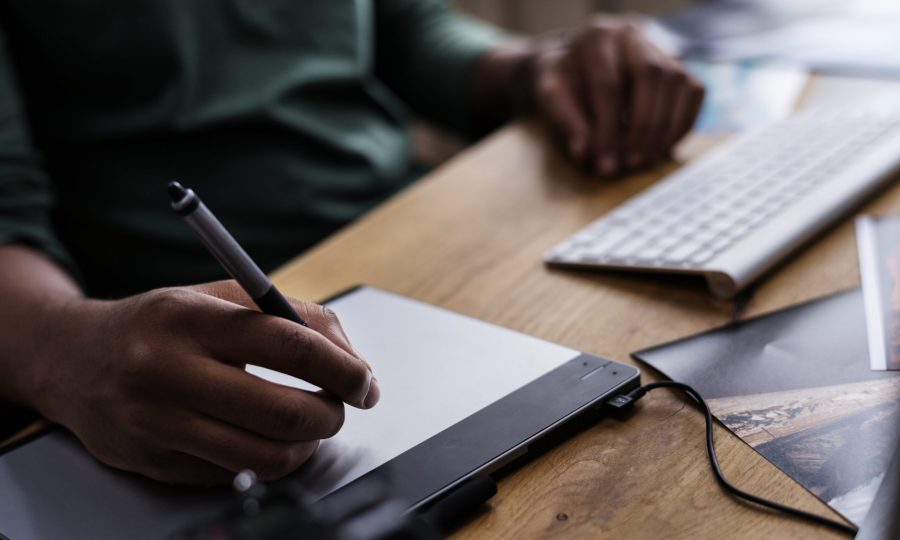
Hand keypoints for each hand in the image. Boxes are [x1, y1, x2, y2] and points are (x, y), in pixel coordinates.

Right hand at [29, 280, 378, 484]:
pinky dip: (262, 461)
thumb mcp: (220, 297)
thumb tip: (351, 360)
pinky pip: (234, 477)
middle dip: (331, 416)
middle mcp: (169, 371)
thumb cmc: (159, 324)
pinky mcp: (152, 463)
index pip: (293, 347)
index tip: (365, 383)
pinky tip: (256, 437)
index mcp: (193, 318)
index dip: (345, 370)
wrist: (70, 358)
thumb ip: (291, 316)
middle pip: (285, 413)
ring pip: (265, 458)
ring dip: (304, 447)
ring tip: (304, 426)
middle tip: (337, 407)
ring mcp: (157, 424)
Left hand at [531, 17, 703, 176]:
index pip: (608, 85)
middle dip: (643, 125)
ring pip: (678, 81)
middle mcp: (634, 35)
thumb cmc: (567, 82)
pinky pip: (694, 91)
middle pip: (651, 75)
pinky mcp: (679, 65)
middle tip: (632, 162)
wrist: (580, 65)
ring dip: (666, 127)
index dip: (607, 129)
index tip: (605, 162)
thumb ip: (567, 121)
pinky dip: (684, 123)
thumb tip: (586, 153)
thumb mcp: (553, 96)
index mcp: (598, 37)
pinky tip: (664, 147)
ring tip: (647, 160)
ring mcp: (661, 46)